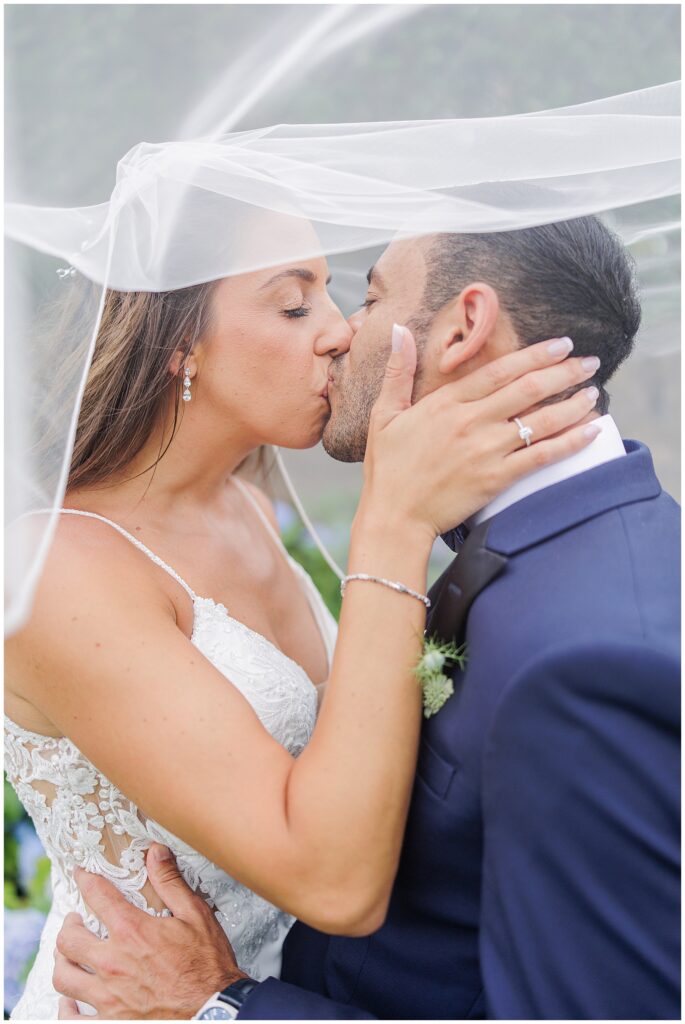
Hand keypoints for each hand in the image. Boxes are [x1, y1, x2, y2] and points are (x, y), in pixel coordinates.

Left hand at [54, 844, 245, 1019]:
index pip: (97, 896)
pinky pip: (71, 1019)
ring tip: (68, 955)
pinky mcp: (111, 1022)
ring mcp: (108, 996)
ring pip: (64, 977)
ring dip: (62, 962)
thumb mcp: (195, 915)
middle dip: (68, 925)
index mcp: (132, 932)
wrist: (214, 1011)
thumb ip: (171, 882)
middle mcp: (113, 963)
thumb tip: (155, 852)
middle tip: (75, 921)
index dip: (85, 881)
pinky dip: (65, 1009)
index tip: (80, 875)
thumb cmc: (207, 964)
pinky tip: (68, 1000)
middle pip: (69, 940)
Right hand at [361, 328, 599, 540]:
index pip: (499, 370)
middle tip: (590, 362)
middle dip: (564, 372)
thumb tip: (400, 329)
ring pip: (540, 420)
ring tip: (594, 393)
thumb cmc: (388, 469)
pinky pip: (542, 456)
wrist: (394, 517)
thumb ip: (397, 371)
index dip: (535, 355)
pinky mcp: (496, 479)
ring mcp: (486, 450)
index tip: (561, 344)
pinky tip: (591, 432)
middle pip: (528, 388)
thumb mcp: (385, 414)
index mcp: (447, 402)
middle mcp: (471, 422)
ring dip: (573, 404)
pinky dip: (570, 442)